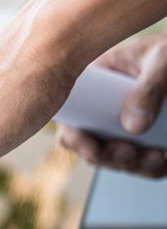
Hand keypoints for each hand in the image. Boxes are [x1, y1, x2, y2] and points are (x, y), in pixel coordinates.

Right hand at [57, 33, 166, 177]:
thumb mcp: (161, 60)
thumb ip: (148, 90)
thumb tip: (133, 128)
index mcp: (93, 83)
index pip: (71, 118)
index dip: (75, 138)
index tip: (93, 148)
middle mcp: (100, 108)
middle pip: (89, 145)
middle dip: (108, 156)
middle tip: (132, 152)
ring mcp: (120, 124)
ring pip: (114, 158)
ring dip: (133, 165)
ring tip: (158, 157)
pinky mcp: (141, 136)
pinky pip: (138, 162)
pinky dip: (150, 168)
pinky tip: (164, 159)